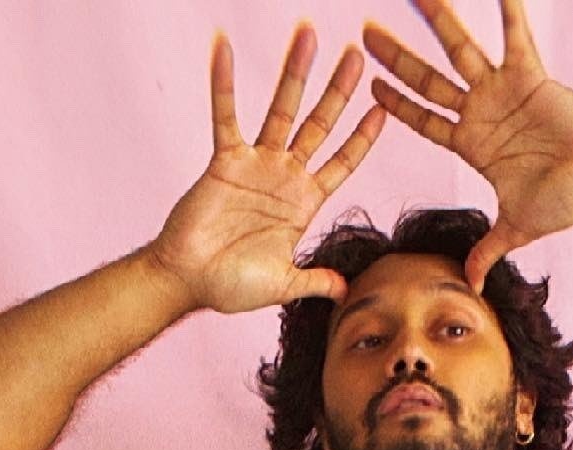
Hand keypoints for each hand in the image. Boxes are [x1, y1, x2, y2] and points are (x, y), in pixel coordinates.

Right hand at [153, 25, 385, 314]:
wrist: (189, 281)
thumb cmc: (232, 286)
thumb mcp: (283, 285)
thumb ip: (315, 281)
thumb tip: (346, 291)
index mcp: (304, 204)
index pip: (342, 163)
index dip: (362, 138)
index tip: (382, 108)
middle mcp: (284, 177)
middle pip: (319, 125)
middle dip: (338, 91)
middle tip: (356, 55)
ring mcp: (256, 165)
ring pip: (281, 110)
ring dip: (294, 74)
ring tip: (308, 35)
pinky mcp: (225, 160)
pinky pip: (225, 115)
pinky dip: (223, 82)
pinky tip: (224, 47)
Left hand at [363, 0, 572, 290]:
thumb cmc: (564, 203)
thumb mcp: (515, 229)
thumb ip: (487, 250)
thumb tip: (470, 287)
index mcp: (472, 145)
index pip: (424, 121)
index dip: (397, 106)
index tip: (370, 88)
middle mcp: (482, 113)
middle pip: (428, 80)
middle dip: (398, 58)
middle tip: (366, 33)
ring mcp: (504, 91)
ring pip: (460, 50)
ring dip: (436, 20)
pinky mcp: (531, 75)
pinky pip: (514, 34)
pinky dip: (506, 7)